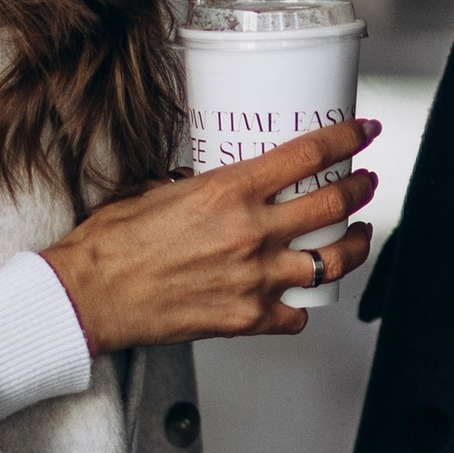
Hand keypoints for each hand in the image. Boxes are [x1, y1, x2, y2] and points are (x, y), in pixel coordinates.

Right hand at [43, 120, 379, 353]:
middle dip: (359, 188)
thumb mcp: (155, 189)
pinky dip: (302, 305)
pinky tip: (300, 295)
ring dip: (353, 245)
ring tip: (356, 235)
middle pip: (333, 204)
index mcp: (228, 191)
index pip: (309, 155)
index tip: (363, 133)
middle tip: (364, 182)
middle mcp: (250, 233)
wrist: (88, 297)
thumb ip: (196, 183)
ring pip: (331, 261)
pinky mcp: (247, 319)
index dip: (347, 139)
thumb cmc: (110, 245)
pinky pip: (296, 315)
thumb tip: (210, 178)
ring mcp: (254, 279)